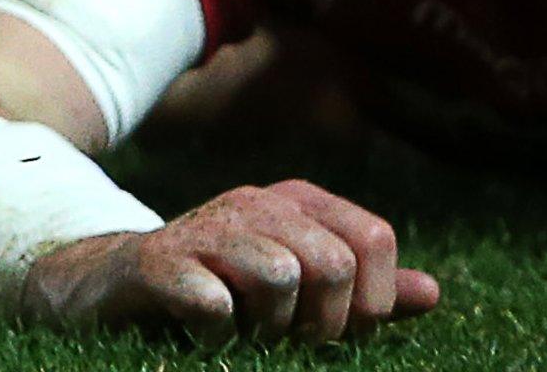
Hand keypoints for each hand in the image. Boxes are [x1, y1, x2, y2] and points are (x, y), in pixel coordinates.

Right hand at [22, 179, 439, 344]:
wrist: (112, 288)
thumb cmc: (223, 291)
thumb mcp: (300, 289)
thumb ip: (365, 293)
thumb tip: (433, 295)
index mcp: (302, 204)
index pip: (374, 239)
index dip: (373, 300)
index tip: (344, 334)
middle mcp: (259, 203)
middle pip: (334, 262)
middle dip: (325, 323)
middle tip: (294, 344)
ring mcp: (208, 229)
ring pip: (281, 276)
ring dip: (272, 329)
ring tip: (250, 338)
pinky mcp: (158, 263)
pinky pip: (212, 302)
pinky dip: (219, 334)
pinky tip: (208, 337)